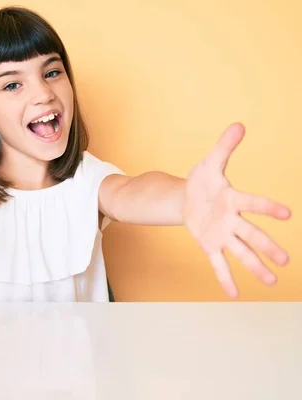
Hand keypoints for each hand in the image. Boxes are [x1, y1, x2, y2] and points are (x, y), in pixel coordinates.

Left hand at [183, 123, 290, 297]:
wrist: (187, 198)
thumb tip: (239, 125)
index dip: (268, 208)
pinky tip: (233, 295)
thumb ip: (224, 147)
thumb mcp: (209, 164)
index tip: (286, 214)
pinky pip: (218, 263)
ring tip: (272, 282)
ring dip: (255, 266)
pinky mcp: (210, 245)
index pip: (253, 203)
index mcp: (234, 200)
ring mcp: (222, 235)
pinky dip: (225, 278)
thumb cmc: (203, 181)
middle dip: (267, 247)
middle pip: (252, 235)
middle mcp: (232, 220)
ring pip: (240, 252)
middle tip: (285, 260)